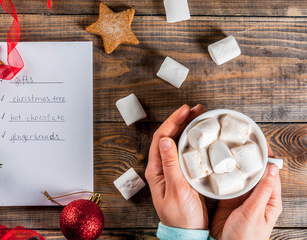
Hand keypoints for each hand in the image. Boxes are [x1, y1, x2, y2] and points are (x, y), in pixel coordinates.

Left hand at [145, 104, 207, 229]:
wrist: (188, 232)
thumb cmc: (181, 216)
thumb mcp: (176, 190)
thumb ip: (170, 165)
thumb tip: (164, 139)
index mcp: (156, 170)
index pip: (160, 139)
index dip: (172, 122)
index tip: (184, 111)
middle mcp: (162, 167)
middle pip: (169, 137)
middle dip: (181, 121)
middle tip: (196, 109)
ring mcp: (172, 170)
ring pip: (178, 143)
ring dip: (187, 128)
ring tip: (201, 117)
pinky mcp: (183, 174)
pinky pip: (186, 152)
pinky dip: (193, 141)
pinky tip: (202, 136)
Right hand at [211, 144, 282, 239]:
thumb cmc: (246, 237)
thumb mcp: (255, 212)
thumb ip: (262, 191)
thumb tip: (271, 169)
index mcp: (270, 199)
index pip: (271, 174)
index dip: (267, 158)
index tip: (261, 144)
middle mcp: (257, 196)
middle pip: (256, 173)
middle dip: (250, 158)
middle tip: (241, 143)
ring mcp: (243, 197)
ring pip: (242, 176)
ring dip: (237, 165)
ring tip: (230, 151)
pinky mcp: (230, 199)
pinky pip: (230, 183)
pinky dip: (227, 175)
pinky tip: (221, 166)